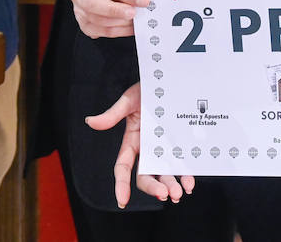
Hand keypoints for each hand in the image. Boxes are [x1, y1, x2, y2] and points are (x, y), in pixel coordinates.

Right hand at [71, 0, 149, 38]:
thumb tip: (141, 0)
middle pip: (95, 6)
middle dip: (117, 11)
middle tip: (134, 13)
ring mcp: (79, 12)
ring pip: (99, 21)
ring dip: (121, 23)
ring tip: (136, 20)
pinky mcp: (84, 26)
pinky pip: (102, 33)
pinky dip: (119, 31)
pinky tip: (130, 28)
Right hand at [86, 82, 194, 206]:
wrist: (171, 79)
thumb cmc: (146, 88)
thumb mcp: (130, 100)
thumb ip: (113, 114)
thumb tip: (90, 121)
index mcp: (132, 141)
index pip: (123, 167)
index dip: (121, 184)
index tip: (122, 200)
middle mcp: (148, 149)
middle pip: (146, 175)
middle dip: (154, 188)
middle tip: (165, 195)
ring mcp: (165, 148)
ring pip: (165, 174)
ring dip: (171, 186)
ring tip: (179, 193)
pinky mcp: (181, 145)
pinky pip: (182, 165)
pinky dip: (186, 176)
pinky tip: (190, 183)